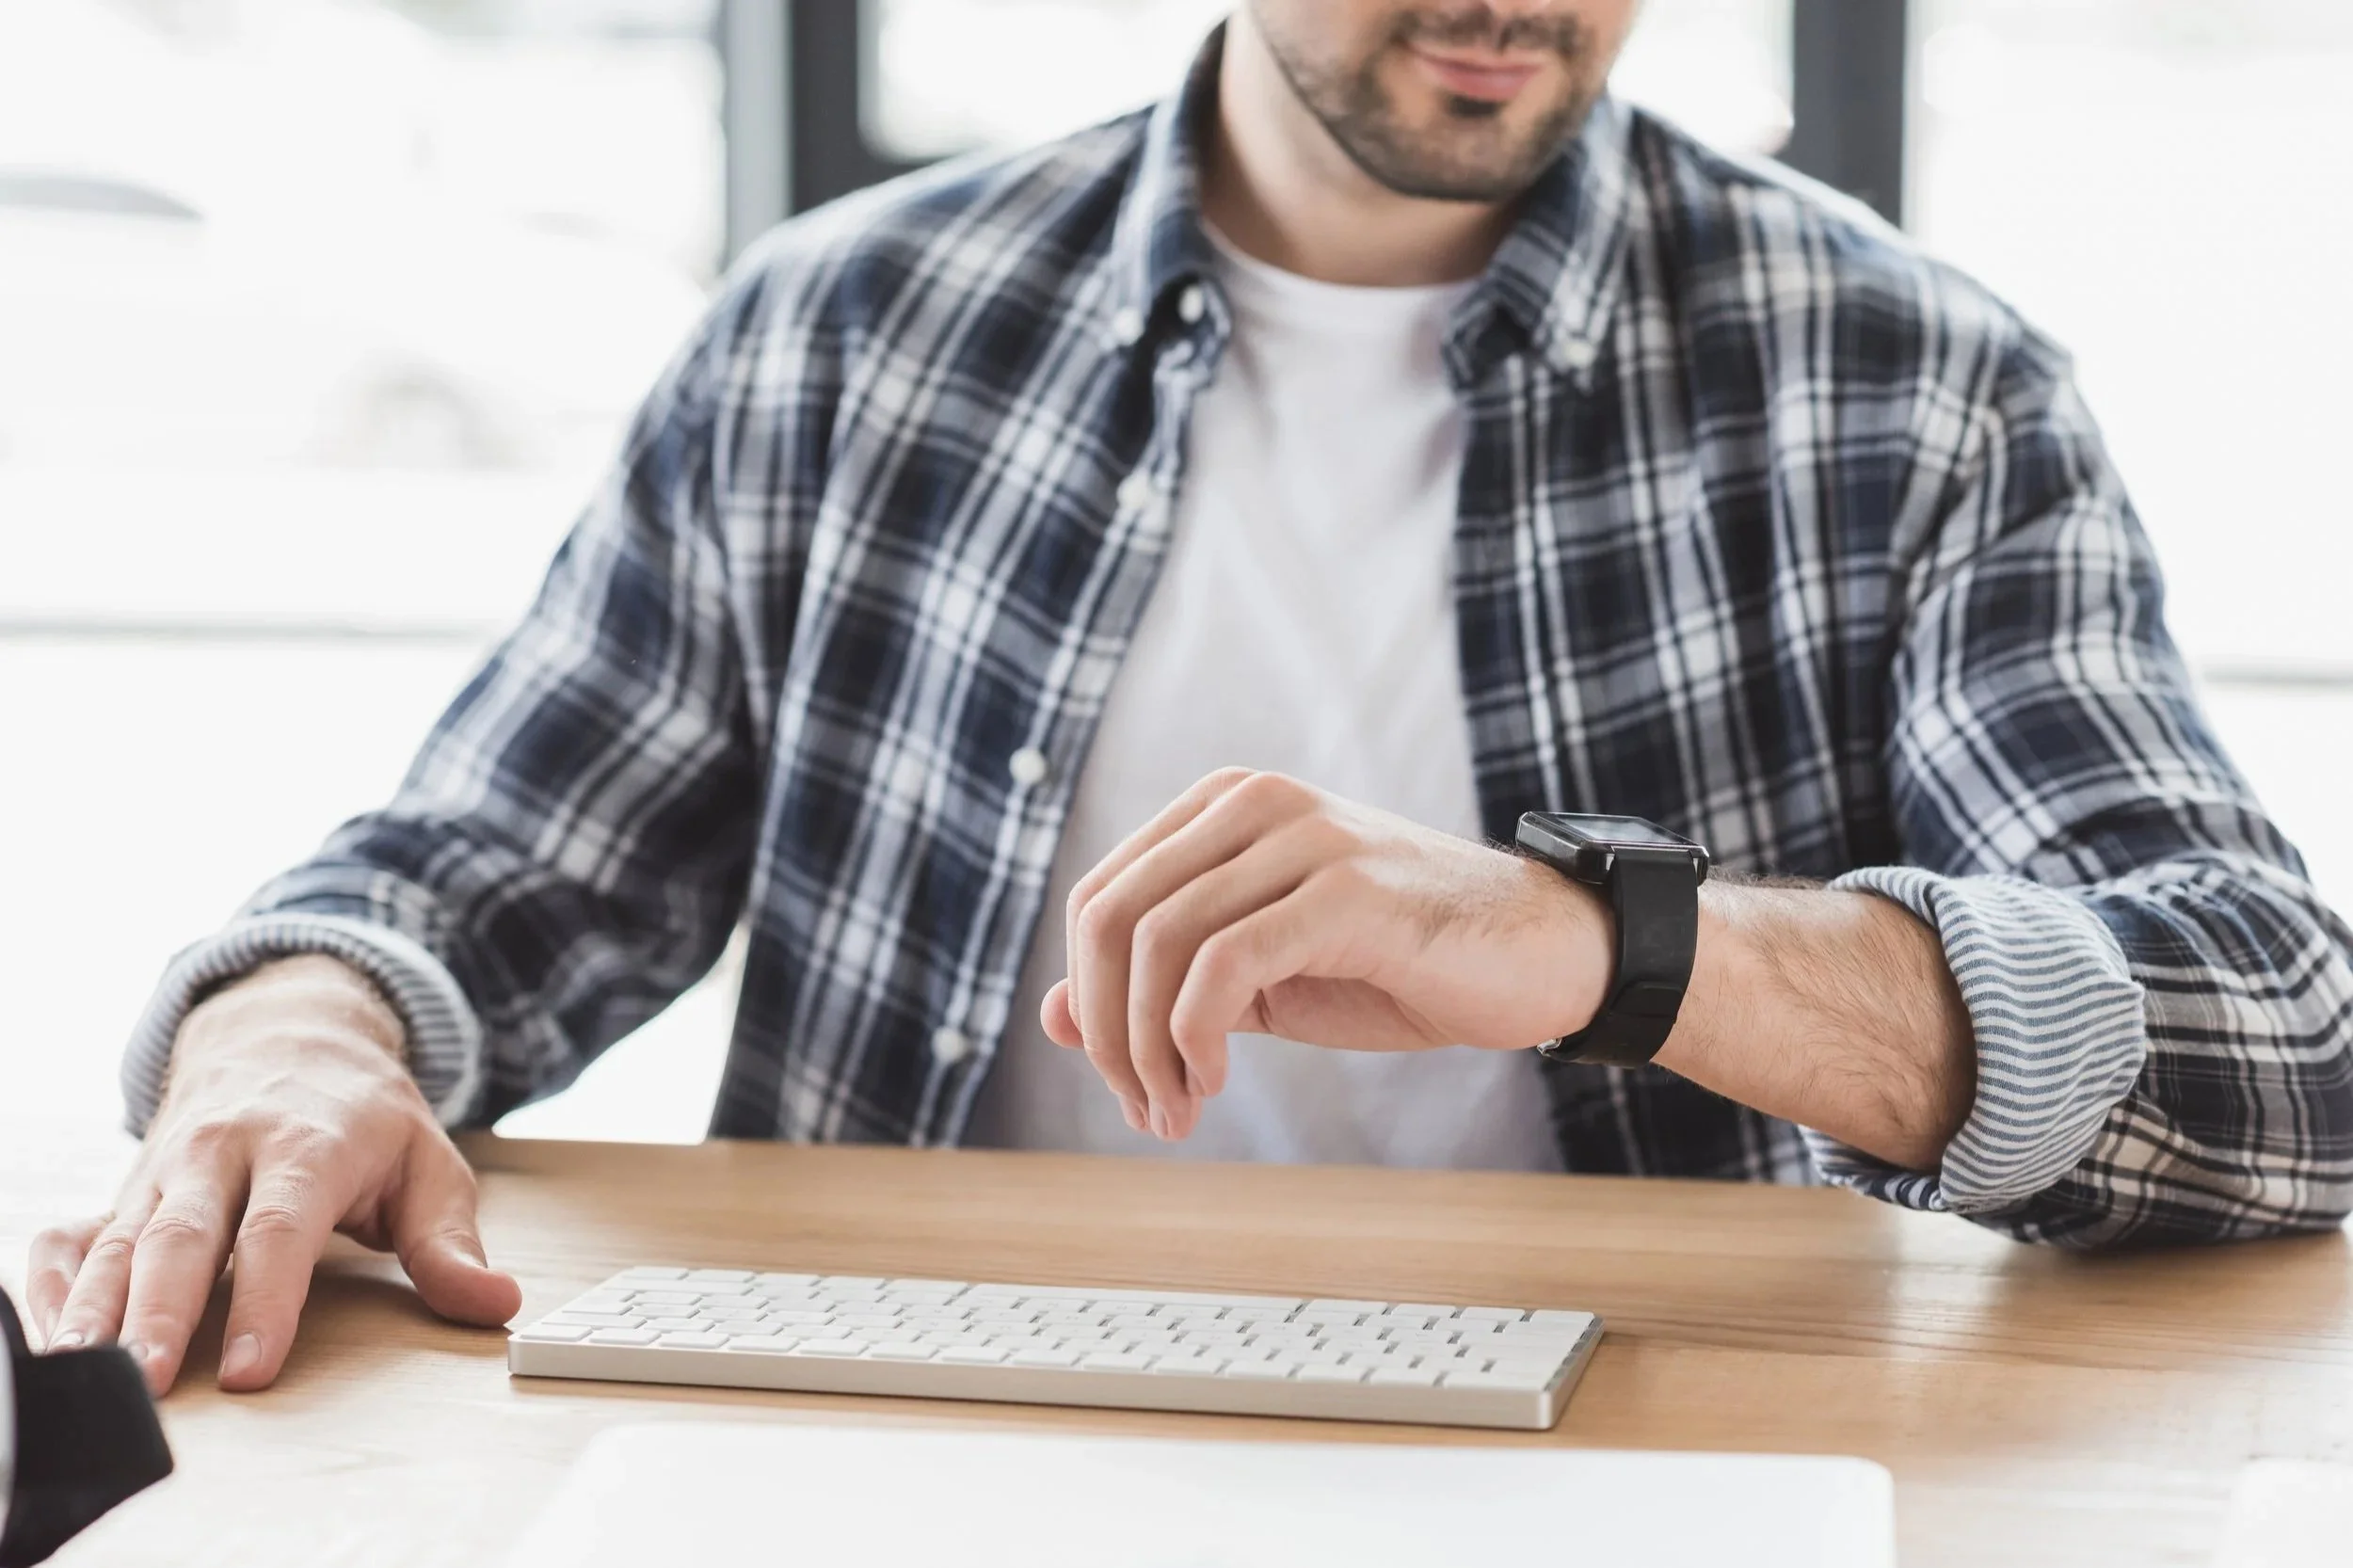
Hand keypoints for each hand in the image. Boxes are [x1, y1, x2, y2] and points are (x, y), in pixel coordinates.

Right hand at [25, 956, 520, 1395]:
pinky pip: (74, 1234)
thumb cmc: (364, 1115)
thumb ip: (451, 1242)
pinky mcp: (128, 1188)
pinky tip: (52, 1335)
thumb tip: (495, 1305)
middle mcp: (224, 1152)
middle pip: (182, 1235)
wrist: (287, 1033)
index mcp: (306, 1145)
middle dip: (159, 1312)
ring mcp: (167, 1169)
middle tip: (145, 1384)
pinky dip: (54, 1284)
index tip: (251, 1370)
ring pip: (120, 1240)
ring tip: (81, 1374)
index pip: (280, 1229)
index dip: (264, 1300)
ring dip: (96, 1309)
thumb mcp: (428, 1162)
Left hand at [1042, 768, 1609, 1140]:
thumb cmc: (1399, 962)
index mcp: (1223, 808)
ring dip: (1147, 1048)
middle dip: (1108, 1030)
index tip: (1127, 1081)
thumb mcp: (1261, 977)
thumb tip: (1050, 1016)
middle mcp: (1253, 804)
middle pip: (1110, 917)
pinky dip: (1195, 1036)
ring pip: (1156, 941)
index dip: (1090, 1000)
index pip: (1100, 898)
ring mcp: (1300, 838)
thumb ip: (1160, 985)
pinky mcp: (1343, 890)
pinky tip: (1215, 1079)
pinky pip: (1222, 964)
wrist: (1538, 956)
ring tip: (1180, 1108)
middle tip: (1145, 1108)